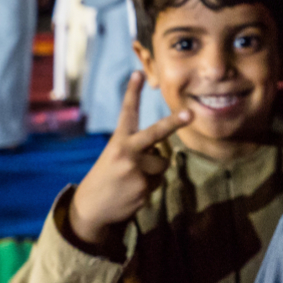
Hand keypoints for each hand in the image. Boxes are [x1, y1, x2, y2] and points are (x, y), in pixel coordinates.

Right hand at [69, 71, 191, 245]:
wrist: (91, 209)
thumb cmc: (108, 178)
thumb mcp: (115, 157)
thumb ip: (138, 150)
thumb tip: (163, 154)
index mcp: (118, 141)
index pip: (127, 113)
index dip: (133, 92)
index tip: (138, 73)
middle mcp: (126, 152)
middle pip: (155, 133)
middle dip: (174, 123)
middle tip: (191, 114)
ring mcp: (135, 170)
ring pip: (162, 164)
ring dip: (153, 172)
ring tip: (132, 180)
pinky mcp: (142, 188)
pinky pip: (158, 183)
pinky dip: (148, 188)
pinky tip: (131, 194)